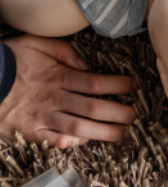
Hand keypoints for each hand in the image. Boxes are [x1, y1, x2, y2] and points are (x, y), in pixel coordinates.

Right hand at [0, 35, 136, 147]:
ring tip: (123, 134)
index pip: (97, 82)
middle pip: (93, 107)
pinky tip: (88, 142)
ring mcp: (42, 117)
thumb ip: (64, 51)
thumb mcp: (37, 43)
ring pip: (79, 128)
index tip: (136, 85)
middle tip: (136, 115)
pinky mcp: (30, 132)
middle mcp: (54, 98)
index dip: (119, 84)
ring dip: (104, 132)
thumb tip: (86, 65)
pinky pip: (54, 141)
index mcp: (59, 76)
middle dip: (119, 112)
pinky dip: (72, 143)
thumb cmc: (10, 60)